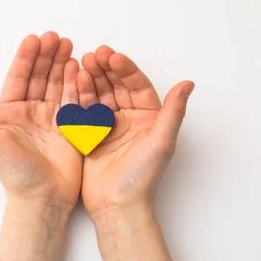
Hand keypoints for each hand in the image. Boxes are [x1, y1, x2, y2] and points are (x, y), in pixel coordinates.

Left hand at [0, 32, 82, 209]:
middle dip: (47, 56)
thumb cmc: (14, 175)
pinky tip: (79, 67)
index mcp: (9, 113)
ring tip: (69, 45)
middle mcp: (29, 112)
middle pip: (39, 77)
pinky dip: (76, 83)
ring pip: (57, 84)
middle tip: (56, 37)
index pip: (17, 79)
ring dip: (62, 64)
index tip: (34, 39)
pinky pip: (73, 99)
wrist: (42, 199)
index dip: (26, 58)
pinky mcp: (70, 127)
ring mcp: (51, 118)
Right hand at [76, 46, 194, 222]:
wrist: (117, 205)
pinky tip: (72, 82)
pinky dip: (78, 96)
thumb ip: (174, 112)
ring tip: (81, 63)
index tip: (113, 57)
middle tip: (94, 55)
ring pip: (99, 95)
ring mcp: (107, 126)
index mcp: (148, 118)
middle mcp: (128, 119)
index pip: (137, 86)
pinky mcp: (89, 135)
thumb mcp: (162, 144)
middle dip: (105, 69)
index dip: (126, 70)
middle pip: (116, 86)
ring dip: (91, 79)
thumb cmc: (142, 178)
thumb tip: (188, 83)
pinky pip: (83, 111)